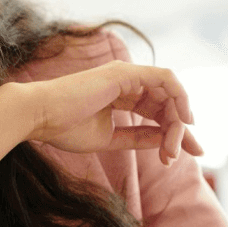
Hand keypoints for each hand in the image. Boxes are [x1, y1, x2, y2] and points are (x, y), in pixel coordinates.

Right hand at [25, 60, 202, 163]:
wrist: (40, 117)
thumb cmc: (64, 128)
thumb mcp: (110, 139)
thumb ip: (137, 137)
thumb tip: (164, 142)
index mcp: (119, 95)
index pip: (157, 111)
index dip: (176, 132)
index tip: (186, 154)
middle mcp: (126, 81)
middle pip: (167, 103)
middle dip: (182, 130)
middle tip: (187, 154)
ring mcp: (126, 74)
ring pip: (169, 94)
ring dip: (178, 122)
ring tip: (174, 147)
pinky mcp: (126, 72)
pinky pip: (165, 79)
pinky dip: (179, 97)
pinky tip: (183, 120)